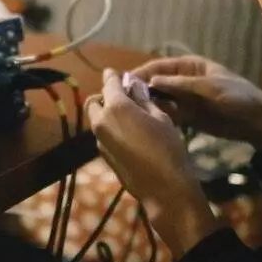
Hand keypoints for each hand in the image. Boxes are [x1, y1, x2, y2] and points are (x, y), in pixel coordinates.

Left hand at [88, 69, 219, 258]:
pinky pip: (102, 135)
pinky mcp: (103, 155)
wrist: (164, 188)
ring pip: (96, 119)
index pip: (109, 84)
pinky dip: (110, 129)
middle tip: (122, 98)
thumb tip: (134, 87)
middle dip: (105, 97)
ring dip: (107, 114)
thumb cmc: (167, 148)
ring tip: (128, 117)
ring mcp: (99, 140)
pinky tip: (128, 135)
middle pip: (94, 102)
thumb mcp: (160, 118)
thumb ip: (143, 100)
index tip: (113, 72)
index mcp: (116, 108)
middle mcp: (101, 122)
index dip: (112, 76)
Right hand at [132, 56, 261, 148]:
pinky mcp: (186, 116)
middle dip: (140, 89)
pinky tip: (146, 122)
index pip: (159, 66)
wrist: (256, 122)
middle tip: (121, 99)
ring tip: (130, 112)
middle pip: (155, 83)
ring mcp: (183, 99)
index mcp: (188, 67)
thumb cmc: (237, 97)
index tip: (124, 81)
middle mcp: (182, 81)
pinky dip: (157, 116)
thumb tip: (152, 80)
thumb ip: (181, 84)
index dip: (142, 72)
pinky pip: (167, 114)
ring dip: (146, 104)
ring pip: (158, 99)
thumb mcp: (209, 87)